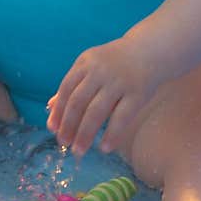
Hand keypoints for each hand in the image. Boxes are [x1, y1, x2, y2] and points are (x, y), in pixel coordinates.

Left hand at [46, 38, 159, 156]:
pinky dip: (111, 134)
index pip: (66, 89)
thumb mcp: (91, 66)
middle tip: (64, 143)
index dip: (58, 110)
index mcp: (86, 62)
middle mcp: (100, 71)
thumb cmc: (116, 62)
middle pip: (78, 102)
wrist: (151, 49)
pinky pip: (122, 117)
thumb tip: (49, 108)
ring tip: (79, 150)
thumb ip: (72, 85)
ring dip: (85, 134)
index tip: (53, 129)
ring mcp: (119, 82)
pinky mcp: (138, 93)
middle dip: (68, 125)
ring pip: (96, 112)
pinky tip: (104, 148)